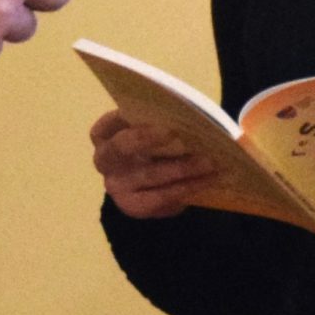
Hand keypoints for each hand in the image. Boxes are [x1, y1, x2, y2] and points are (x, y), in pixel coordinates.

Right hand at [90, 111, 219, 218]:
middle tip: (178, 133)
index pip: (109, 121)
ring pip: (150, 174)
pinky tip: (206, 181)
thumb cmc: (156, 144)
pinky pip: (160, 198)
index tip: (151, 108)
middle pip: (122, 146)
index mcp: (104, 132)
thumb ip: (160, 120)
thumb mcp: (152, 128)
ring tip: (210, 161)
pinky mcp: (132, 206)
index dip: (127, 115)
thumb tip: (188, 114)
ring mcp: (115, 185)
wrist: (155, 180)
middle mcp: (104, 159)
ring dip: (182, 167)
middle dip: (149, 138)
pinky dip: (186, 188)